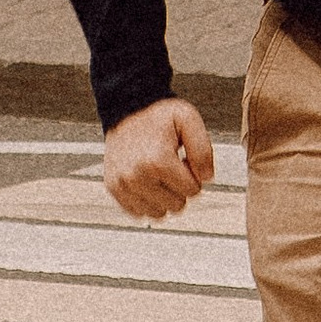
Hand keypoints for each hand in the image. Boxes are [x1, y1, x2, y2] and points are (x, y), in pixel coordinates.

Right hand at [103, 96, 216, 218]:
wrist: (127, 107)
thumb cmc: (158, 114)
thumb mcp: (189, 120)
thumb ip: (204, 150)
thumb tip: (206, 178)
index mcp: (158, 160)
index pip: (192, 190)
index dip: (193, 175)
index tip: (184, 159)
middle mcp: (137, 176)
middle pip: (176, 206)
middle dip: (179, 187)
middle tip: (172, 165)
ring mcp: (123, 185)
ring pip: (158, 214)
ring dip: (163, 197)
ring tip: (159, 173)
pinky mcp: (114, 189)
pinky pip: (138, 212)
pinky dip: (147, 201)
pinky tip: (148, 181)